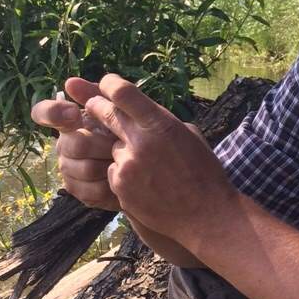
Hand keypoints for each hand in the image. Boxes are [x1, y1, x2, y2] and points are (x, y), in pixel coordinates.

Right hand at [31, 76, 119, 210]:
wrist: (143, 164)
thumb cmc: (125, 130)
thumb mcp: (115, 108)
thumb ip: (95, 94)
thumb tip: (69, 83)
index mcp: (68, 121)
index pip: (43, 112)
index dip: (53, 112)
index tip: (74, 112)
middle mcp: (63, 144)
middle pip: (73, 144)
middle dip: (102, 143)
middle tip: (120, 142)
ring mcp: (68, 168)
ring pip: (84, 168)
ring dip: (109, 164)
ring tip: (124, 159)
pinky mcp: (77, 190)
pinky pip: (91, 190)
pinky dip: (110, 184)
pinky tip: (120, 178)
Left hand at [84, 73, 237, 240]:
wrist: (206, 214)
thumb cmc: (203, 172)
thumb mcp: (189, 135)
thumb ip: (161, 121)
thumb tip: (140, 111)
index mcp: (161, 124)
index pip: (123, 93)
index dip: (109, 84)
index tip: (106, 84)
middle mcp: (140, 142)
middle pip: (105, 114)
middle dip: (96, 107)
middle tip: (93, 106)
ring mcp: (127, 166)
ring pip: (111, 147)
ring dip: (121, 151)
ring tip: (147, 166)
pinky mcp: (120, 188)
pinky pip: (113, 171)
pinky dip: (123, 174)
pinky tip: (145, 184)